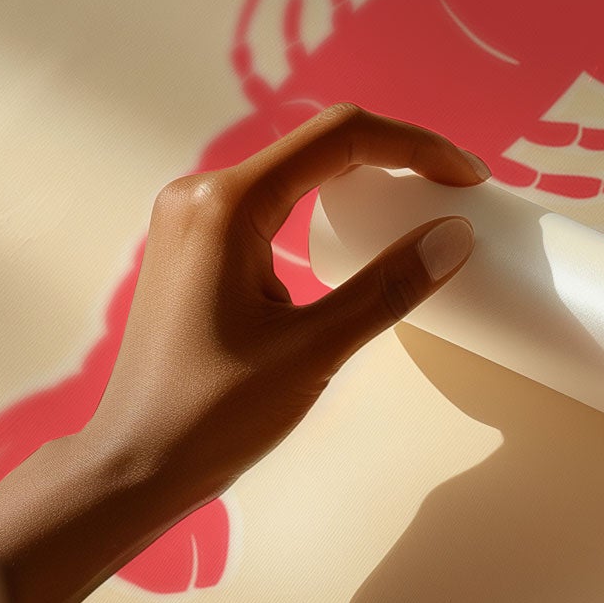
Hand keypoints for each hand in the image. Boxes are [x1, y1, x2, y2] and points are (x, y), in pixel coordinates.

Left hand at [79, 102, 485, 528]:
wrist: (135, 464)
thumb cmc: (213, 413)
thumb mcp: (313, 351)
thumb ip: (387, 288)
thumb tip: (455, 235)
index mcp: (225, 204)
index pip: (340, 138)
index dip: (416, 146)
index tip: (468, 178)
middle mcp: (200, 193)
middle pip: (318, 144)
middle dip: (394, 158)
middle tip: (455, 192)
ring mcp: (191, 218)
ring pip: (295, 171)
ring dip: (361, 179)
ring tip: (418, 208)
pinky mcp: (194, 246)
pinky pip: (271, 202)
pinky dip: (324, 206)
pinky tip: (356, 235)